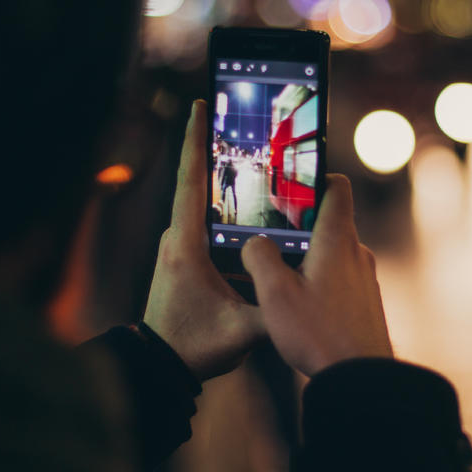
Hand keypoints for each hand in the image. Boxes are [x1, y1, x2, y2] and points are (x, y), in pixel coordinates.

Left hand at [144, 100, 263, 380]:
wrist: (160, 366)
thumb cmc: (193, 346)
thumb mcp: (243, 332)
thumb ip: (277, 310)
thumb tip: (312, 289)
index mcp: (186, 245)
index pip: (191, 181)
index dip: (196, 141)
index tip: (200, 105)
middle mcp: (177, 238)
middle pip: (198, 181)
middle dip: (216, 147)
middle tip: (236, 116)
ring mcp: (178, 247)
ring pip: (203, 202)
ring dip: (221, 177)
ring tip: (247, 151)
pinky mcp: (183, 256)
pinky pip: (205, 221)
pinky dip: (224, 206)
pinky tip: (247, 201)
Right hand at [241, 174, 392, 376]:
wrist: (361, 377)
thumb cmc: (320, 333)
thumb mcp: (275, 294)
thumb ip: (260, 257)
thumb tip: (255, 241)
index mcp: (337, 239)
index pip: (337, 187)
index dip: (316, 178)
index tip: (291, 186)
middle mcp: (357, 252)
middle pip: (330, 221)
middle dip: (299, 225)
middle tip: (269, 236)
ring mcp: (365, 277)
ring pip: (333, 252)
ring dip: (308, 257)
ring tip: (280, 276)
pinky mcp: (365, 300)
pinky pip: (341, 277)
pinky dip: (320, 280)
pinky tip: (301, 304)